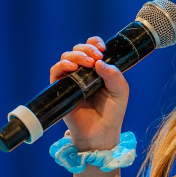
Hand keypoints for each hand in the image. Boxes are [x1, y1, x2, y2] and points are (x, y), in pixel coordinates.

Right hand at [49, 37, 128, 151]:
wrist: (101, 132)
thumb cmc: (112, 112)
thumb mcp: (120, 91)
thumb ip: (114, 75)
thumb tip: (99, 62)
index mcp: (98, 69)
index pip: (92, 48)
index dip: (94, 43)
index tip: (101, 48)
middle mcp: (83, 72)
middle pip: (78, 50)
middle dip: (86, 49)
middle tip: (96, 57)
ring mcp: (71, 80)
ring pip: (66, 58)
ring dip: (76, 55)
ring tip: (88, 63)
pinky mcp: (61, 90)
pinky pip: (55, 72)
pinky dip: (62, 65)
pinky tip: (72, 67)